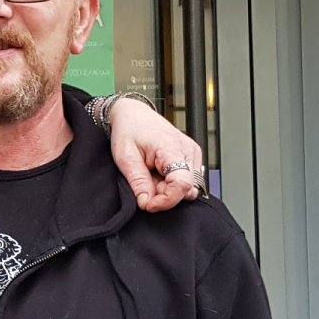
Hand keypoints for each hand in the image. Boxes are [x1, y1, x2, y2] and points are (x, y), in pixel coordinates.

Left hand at [109, 97, 204, 211]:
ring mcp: (192, 153)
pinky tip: (159, 173)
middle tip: (145, 183)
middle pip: (186, 189)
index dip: (165, 200)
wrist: (134, 114)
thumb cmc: (129, 130)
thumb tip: (147, 202)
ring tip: (151, 175)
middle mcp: (188, 150)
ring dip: (168, 189)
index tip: (148, 204)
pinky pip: (186, 180)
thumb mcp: (125, 157)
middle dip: (164, 195)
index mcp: (172, 148)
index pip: (182, 185)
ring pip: (187, 187)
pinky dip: (171, 183)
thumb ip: (138, 182)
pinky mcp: (192, 156)